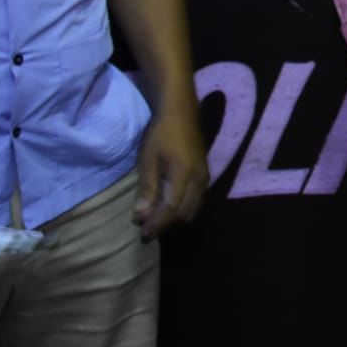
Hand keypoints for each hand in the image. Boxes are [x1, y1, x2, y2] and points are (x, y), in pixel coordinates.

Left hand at [133, 105, 208, 238]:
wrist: (181, 112)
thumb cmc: (161, 133)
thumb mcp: (148, 159)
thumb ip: (147, 188)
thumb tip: (141, 216)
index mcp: (184, 175)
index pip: (171, 209)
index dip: (157, 223)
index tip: (142, 233)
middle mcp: (200, 179)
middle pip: (185, 213)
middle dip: (166, 225)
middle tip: (147, 232)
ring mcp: (205, 177)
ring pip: (194, 209)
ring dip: (176, 220)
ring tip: (157, 222)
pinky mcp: (205, 175)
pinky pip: (198, 201)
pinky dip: (184, 211)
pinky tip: (171, 210)